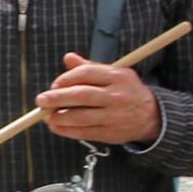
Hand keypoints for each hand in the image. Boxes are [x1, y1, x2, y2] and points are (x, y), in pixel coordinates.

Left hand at [35, 55, 163, 147]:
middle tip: (41, 100)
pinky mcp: (111, 134)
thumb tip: (68, 58)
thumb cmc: (125, 90)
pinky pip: (85, 133)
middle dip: (57, 98)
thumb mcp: (114, 74)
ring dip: (60, 117)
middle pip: (82, 96)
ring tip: (46, 116)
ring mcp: (114, 116)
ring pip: (82, 117)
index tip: (54, 84)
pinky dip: (67, 131)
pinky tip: (56, 127)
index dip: (66, 78)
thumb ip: (89, 67)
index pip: (87, 73)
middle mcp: (116, 96)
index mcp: (117, 77)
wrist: (151, 116)